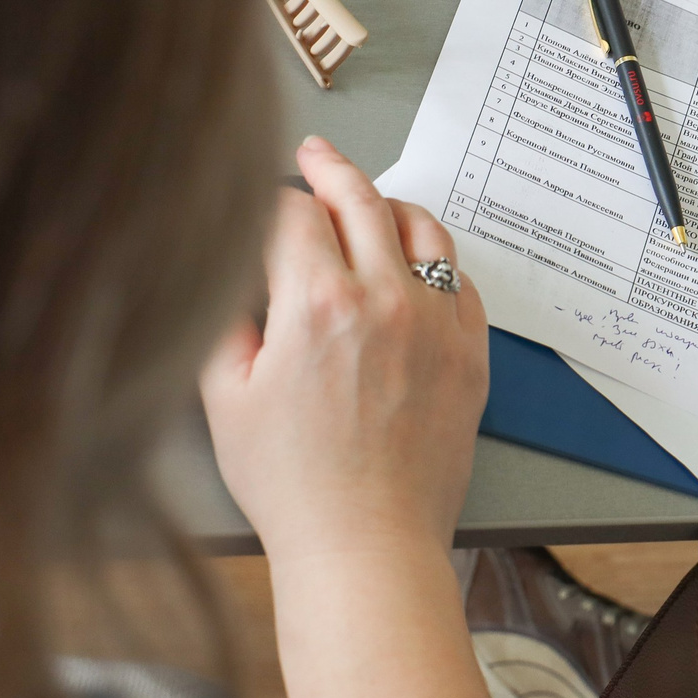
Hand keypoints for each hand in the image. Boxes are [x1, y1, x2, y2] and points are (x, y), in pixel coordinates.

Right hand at [201, 137, 488, 563]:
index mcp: (318, 303)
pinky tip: (415, 262)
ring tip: (368, 199)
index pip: (292, 212)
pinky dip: (434, 260)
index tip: (260, 200)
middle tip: (314, 154)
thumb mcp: (226, 395)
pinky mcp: (471, 355)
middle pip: (362, 201)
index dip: (269, 198)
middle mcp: (387, 300)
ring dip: (390, 204)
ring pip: (424, 230)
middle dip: (331, 169)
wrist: (367, 543)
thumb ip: (227, 317)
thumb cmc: (293, 483)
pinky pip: (461, 282)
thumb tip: (234, 270)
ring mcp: (438, 325)